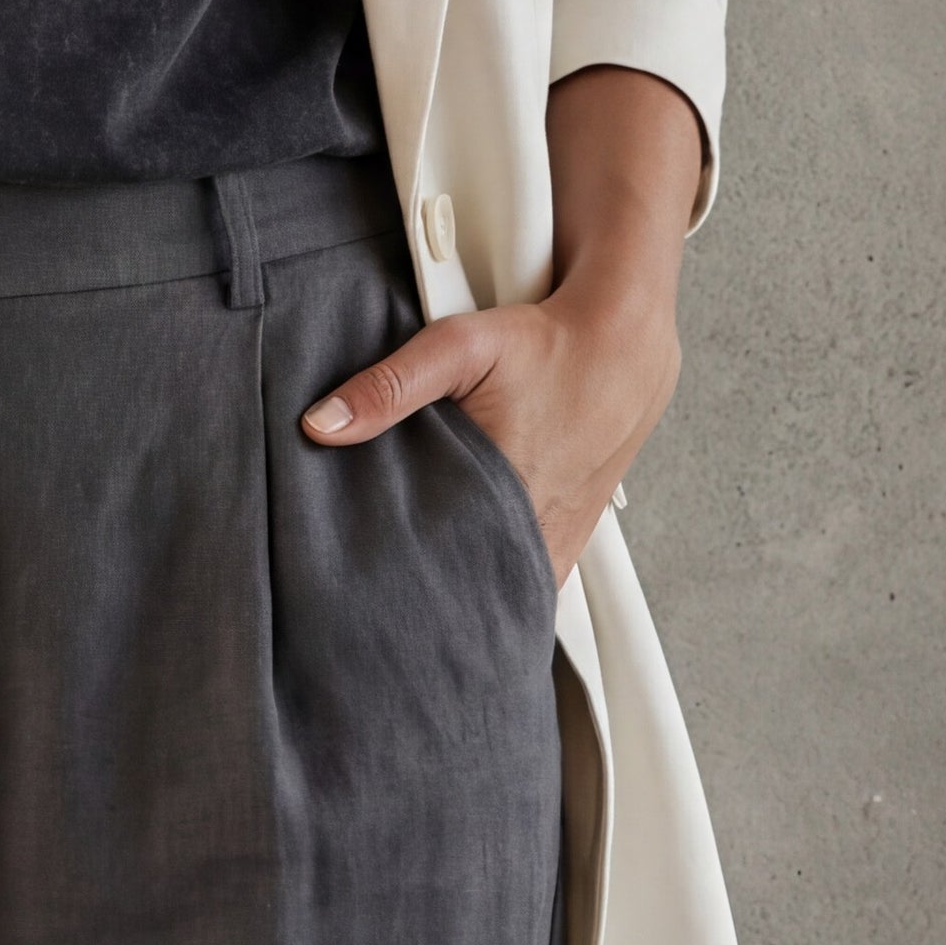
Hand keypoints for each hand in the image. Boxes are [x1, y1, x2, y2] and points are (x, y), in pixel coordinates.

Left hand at [301, 243, 684, 585]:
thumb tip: (321, 425)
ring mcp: (562, 539)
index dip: (402, 589)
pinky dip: (500, 575)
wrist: (624, 345)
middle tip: (381, 599)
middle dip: (427, 595)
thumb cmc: (548, 345)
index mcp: (508, 498)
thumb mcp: (461, 347)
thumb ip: (389, 386)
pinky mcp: (574, 535)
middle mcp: (539, 531)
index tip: (363, 596)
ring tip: (421, 593)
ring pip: (504, 589)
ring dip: (467, 588)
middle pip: (469, 589)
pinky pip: (533, 575)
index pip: (443, 575)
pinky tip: (468, 567)